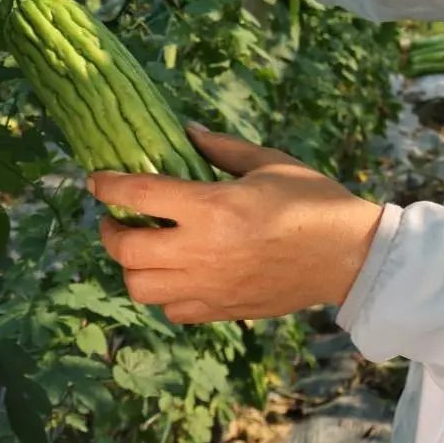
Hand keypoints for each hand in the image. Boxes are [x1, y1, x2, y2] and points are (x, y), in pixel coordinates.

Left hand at [91, 125, 385, 323]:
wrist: (347, 256)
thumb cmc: (313, 200)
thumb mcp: (269, 161)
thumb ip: (221, 148)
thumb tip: (185, 132)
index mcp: (212, 207)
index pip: (139, 194)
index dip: (108, 184)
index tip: (96, 179)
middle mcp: (202, 251)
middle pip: (126, 250)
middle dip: (110, 232)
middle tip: (116, 219)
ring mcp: (210, 286)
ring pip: (140, 288)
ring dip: (131, 267)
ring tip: (142, 250)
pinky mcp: (222, 309)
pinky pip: (172, 310)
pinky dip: (163, 293)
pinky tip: (175, 274)